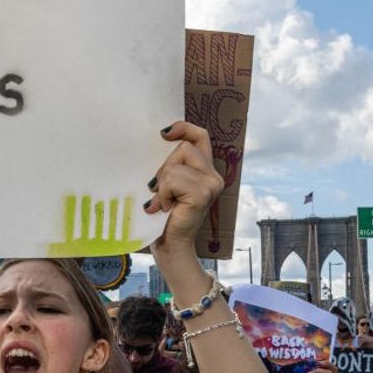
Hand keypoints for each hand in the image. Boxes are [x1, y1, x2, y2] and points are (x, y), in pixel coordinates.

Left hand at [146, 121, 223, 253]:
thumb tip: (158, 142)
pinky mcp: (203, 194)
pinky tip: (165, 207)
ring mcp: (211, 184)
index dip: (183, 128)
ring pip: (176, 164)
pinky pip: (173, 179)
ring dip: (162, 183)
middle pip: (183, 148)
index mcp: (205, 170)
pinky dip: (163, 193)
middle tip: (159, 190)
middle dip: (164, 167)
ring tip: (163, 201)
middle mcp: (213, 175)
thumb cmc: (164, 216)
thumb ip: (170, 166)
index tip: (163, 133)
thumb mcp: (166, 184)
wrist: (169, 244)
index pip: (200, 136)